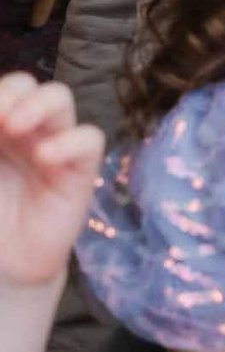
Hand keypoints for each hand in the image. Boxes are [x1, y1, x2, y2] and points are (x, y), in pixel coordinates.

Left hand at [0, 73, 103, 289]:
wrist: (5, 267)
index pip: (1, 92)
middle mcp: (22, 133)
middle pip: (27, 85)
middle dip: (11, 92)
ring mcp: (52, 147)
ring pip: (60, 98)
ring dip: (37, 104)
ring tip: (16, 126)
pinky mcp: (79, 171)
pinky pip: (89, 139)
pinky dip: (69, 141)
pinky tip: (44, 158)